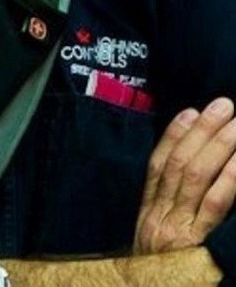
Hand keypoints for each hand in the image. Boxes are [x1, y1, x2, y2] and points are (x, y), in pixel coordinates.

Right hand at [134, 97, 235, 253]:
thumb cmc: (160, 281)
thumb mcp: (156, 250)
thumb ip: (167, 218)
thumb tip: (184, 183)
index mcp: (148, 217)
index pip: (158, 165)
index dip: (174, 135)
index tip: (191, 112)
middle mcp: (158, 219)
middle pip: (179, 163)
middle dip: (203, 131)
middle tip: (224, 105)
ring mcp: (177, 232)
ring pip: (194, 175)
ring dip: (218, 144)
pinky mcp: (197, 247)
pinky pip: (214, 204)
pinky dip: (227, 177)